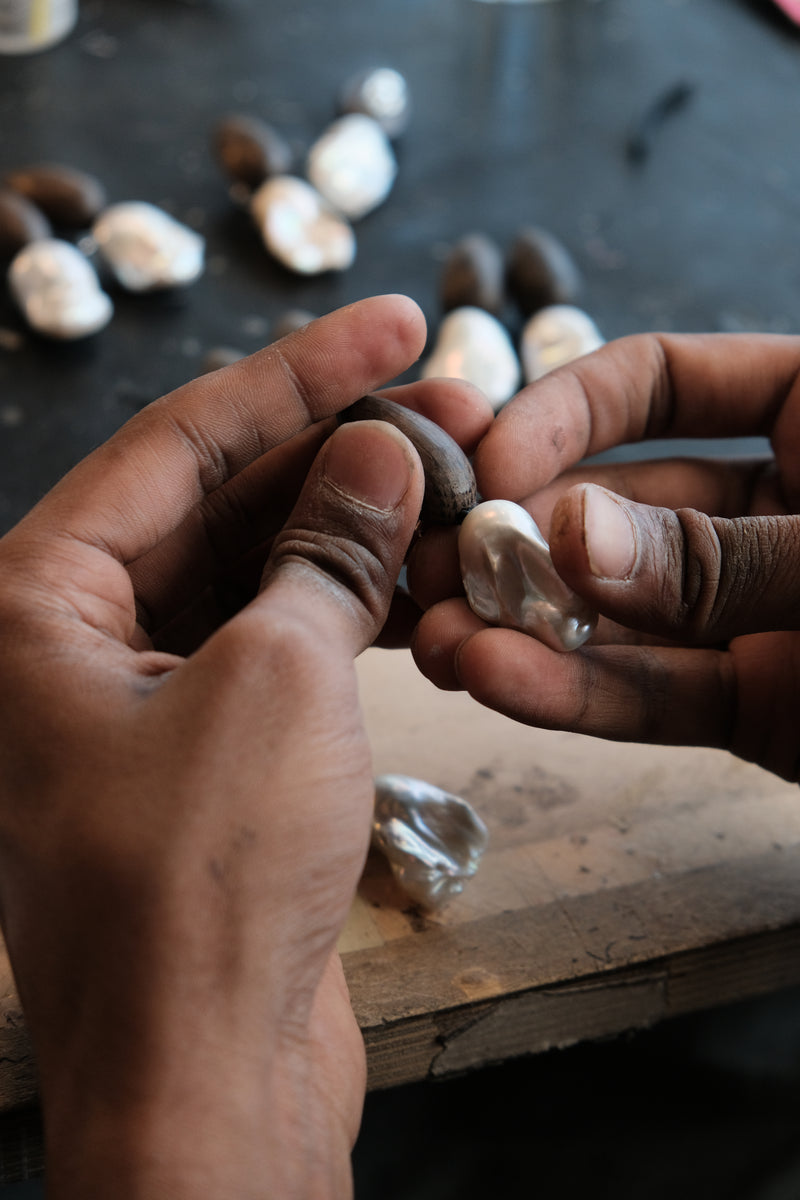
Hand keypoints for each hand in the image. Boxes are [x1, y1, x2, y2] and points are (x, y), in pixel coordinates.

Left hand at [0, 294, 490, 1198]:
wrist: (207, 1082)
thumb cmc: (197, 895)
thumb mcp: (276, 681)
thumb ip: (323, 551)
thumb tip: (378, 459)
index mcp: (32, 604)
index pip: (179, 444)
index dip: (298, 375)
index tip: (392, 329)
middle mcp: (66, 645)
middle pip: (216, 504)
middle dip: (336, 456)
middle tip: (448, 414)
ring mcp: (134, 702)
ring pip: (253, 576)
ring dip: (352, 537)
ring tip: (453, 495)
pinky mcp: (199, 756)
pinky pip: (274, 648)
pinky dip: (347, 615)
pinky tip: (422, 587)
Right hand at [410, 332, 799, 781]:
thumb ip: (719, 553)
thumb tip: (570, 535)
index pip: (658, 382)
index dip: (563, 413)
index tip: (489, 465)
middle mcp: (770, 508)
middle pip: (616, 506)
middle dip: (520, 540)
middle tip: (436, 569)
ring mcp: (755, 610)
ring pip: (620, 614)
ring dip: (529, 630)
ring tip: (440, 644)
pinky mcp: (755, 704)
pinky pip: (659, 695)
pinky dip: (583, 697)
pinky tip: (500, 686)